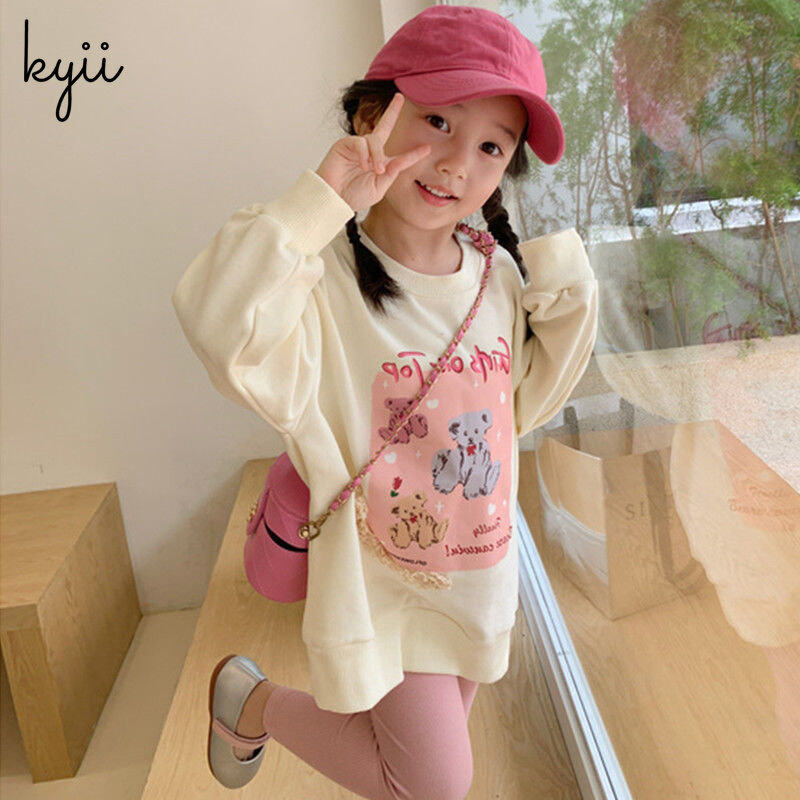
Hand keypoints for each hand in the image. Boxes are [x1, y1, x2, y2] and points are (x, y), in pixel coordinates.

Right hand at [315, 92, 430, 211]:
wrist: (334, 199)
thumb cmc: (353, 196)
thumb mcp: (378, 188)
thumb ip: (391, 174)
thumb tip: (401, 160)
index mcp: (380, 165)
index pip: (400, 157)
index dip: (413, 154)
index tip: (428, 149)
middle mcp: (370, 152)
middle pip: (384, 126)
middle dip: (392, 111)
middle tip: (400, 97)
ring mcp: (357, 147)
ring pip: (374, 140)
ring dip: (378, 155)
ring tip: (376, 171)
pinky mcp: (344, 145)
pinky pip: (360, 143)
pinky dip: (365, 155)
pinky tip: (364, 166)